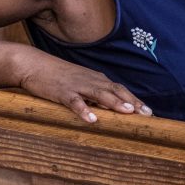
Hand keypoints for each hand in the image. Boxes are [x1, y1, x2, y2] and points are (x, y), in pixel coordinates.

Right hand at [19, 54, 151, 123]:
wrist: (34, 64)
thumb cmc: (58, 76)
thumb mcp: (80, 83)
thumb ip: (94, 94)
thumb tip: (109, 109)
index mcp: (96, 79)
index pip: (120, 89)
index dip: (135, 100)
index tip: (149, 112)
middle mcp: (90, 80)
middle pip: (115, 90)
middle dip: (132, 102)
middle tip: (147, 114)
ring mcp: (77, 85)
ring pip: (99, 94)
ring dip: (114, 102)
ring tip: (128, 113)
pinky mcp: (62, 92)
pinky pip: (75, 102)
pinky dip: (84, 110)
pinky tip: (91, 120)